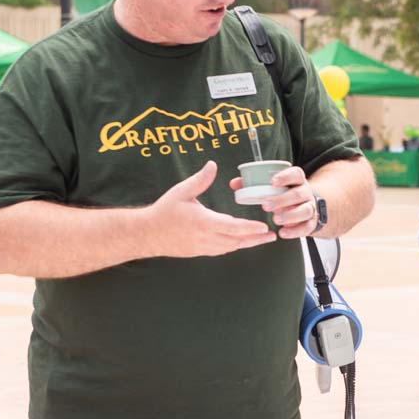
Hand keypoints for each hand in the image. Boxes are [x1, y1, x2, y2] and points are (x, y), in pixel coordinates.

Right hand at [147, 161, 274, 256]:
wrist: (147, 234)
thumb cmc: (164, 211)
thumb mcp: (181, 192)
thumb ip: (199, 180)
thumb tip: (212, 165)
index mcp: (202, 222)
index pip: (231, 227)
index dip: (249, 228)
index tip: (264, 227)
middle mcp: (205, 238)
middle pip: (236, 241)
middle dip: (256, 238)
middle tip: (272, 235)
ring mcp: (202, 248)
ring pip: (230, 247)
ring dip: (247, 243)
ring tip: (262, 238)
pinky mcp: (199, 252)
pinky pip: (221, 250)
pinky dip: (234, 246)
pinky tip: (241, 241)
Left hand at [229, 164, 317, 239]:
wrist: (306, 207)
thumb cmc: (285, 194)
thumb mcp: (274, 187)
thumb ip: (254, 184)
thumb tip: (235, 184)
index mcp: (297, 181)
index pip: (296, 174)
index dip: (286, 177)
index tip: (273, 182)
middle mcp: (306, 193)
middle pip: (298, 194)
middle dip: (282, 200)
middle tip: (265, 205)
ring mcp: (310, 208)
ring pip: (305, 211)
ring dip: (290, 215)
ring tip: (276, 219)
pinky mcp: (311, 222)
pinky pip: (306, 227)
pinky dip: (295, 231)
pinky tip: (283, 233)